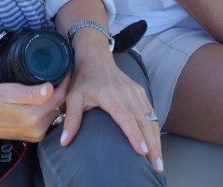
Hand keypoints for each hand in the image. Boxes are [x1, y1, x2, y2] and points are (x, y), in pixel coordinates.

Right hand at [0, 80, 68, 142]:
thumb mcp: (10, 92)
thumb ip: (32, 93)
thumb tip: (50, 89)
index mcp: (35, 116)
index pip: (59, 97)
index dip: (65, 82)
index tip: (66, 69)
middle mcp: (38, 129)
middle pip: (59, 105)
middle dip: (61, 90)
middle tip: (61, 74)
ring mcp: (35, 135)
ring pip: (54, 113)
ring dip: (55, 100)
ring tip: (53, 84)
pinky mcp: (32, 136)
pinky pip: (47, 120)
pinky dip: (47, 108)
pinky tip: (42, 99)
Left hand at [60, 51, 163, 172]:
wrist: (96, 57)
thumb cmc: (83, 78)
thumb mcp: (73, 97)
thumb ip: (72, 120)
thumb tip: (64, 142)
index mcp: (110, 95)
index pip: (125, 117)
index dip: (134, 135)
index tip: (142, 151)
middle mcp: (126, 93)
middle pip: (143, 122)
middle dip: (152, 145)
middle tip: (156, 166)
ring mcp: (136, 92)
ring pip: (150, 119)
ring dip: (156, 140)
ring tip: (158, 161)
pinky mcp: (140, 92)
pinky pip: (151, 113)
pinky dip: (155, 129)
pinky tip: (156, 144)